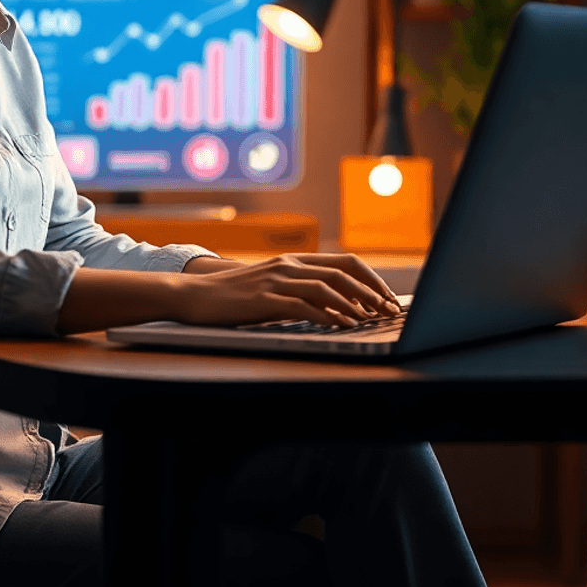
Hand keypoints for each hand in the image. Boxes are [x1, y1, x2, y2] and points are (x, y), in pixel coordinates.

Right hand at [175, 253, 401, 327]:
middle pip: (342, 272)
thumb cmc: (236, 297)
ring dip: (354, 303)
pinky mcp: (265, 299)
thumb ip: (302, 292)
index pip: (344, 262)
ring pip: (327, 286)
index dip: (370, 278)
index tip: (387, 297)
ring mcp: (276, 280)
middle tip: (389, 310)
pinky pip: (304, 305)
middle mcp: (288, 265)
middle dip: (371, 291)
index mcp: (293, 260)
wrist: (197, 297)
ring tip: (372, 319)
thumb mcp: (273, 288)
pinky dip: (328, 315)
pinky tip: (342, 325)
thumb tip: (339, 308)